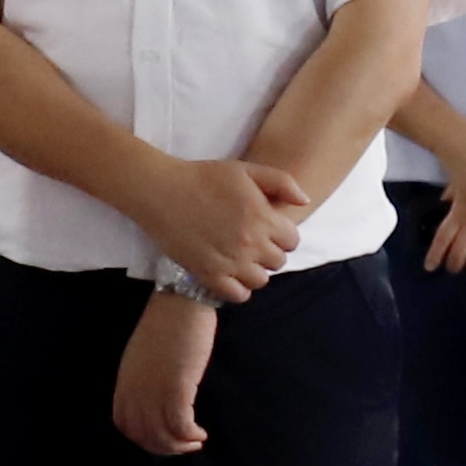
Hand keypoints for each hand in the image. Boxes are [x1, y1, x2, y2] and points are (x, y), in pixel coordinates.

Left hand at [111, 289, 217, 454]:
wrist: (181, 301)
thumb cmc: (168, 323)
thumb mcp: (144, 354)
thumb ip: (144, 378)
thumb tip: (156, 399)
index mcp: (125, 381)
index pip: (125, 424)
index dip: (144, 438)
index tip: (163, 437)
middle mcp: (135, 390)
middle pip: (143, 435)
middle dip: (165, 448)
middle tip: (183, 445)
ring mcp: (154, 390)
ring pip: (161, 435)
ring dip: (179, 446)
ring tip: (195, 441)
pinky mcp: (177, 387)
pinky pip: (180, 425)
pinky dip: (190, 435)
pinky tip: (201, 433)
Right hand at [139, 152, 308, 297]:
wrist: (162, 192)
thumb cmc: (204, 177)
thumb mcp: (246, 170)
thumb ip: (281, 182)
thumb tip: (304, 201)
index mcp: (261, 217)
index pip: (292, 240)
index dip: (282, 235)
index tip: (268, 229)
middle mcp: (250, 243)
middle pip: (278, 262)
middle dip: (269, 252)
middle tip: (251, 241)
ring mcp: (230, 262)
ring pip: (260, 281)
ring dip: (254, 270)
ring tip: (240, 257)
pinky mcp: (209, 275)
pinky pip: (238, 295)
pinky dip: (238, 288)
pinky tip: (229, 272)